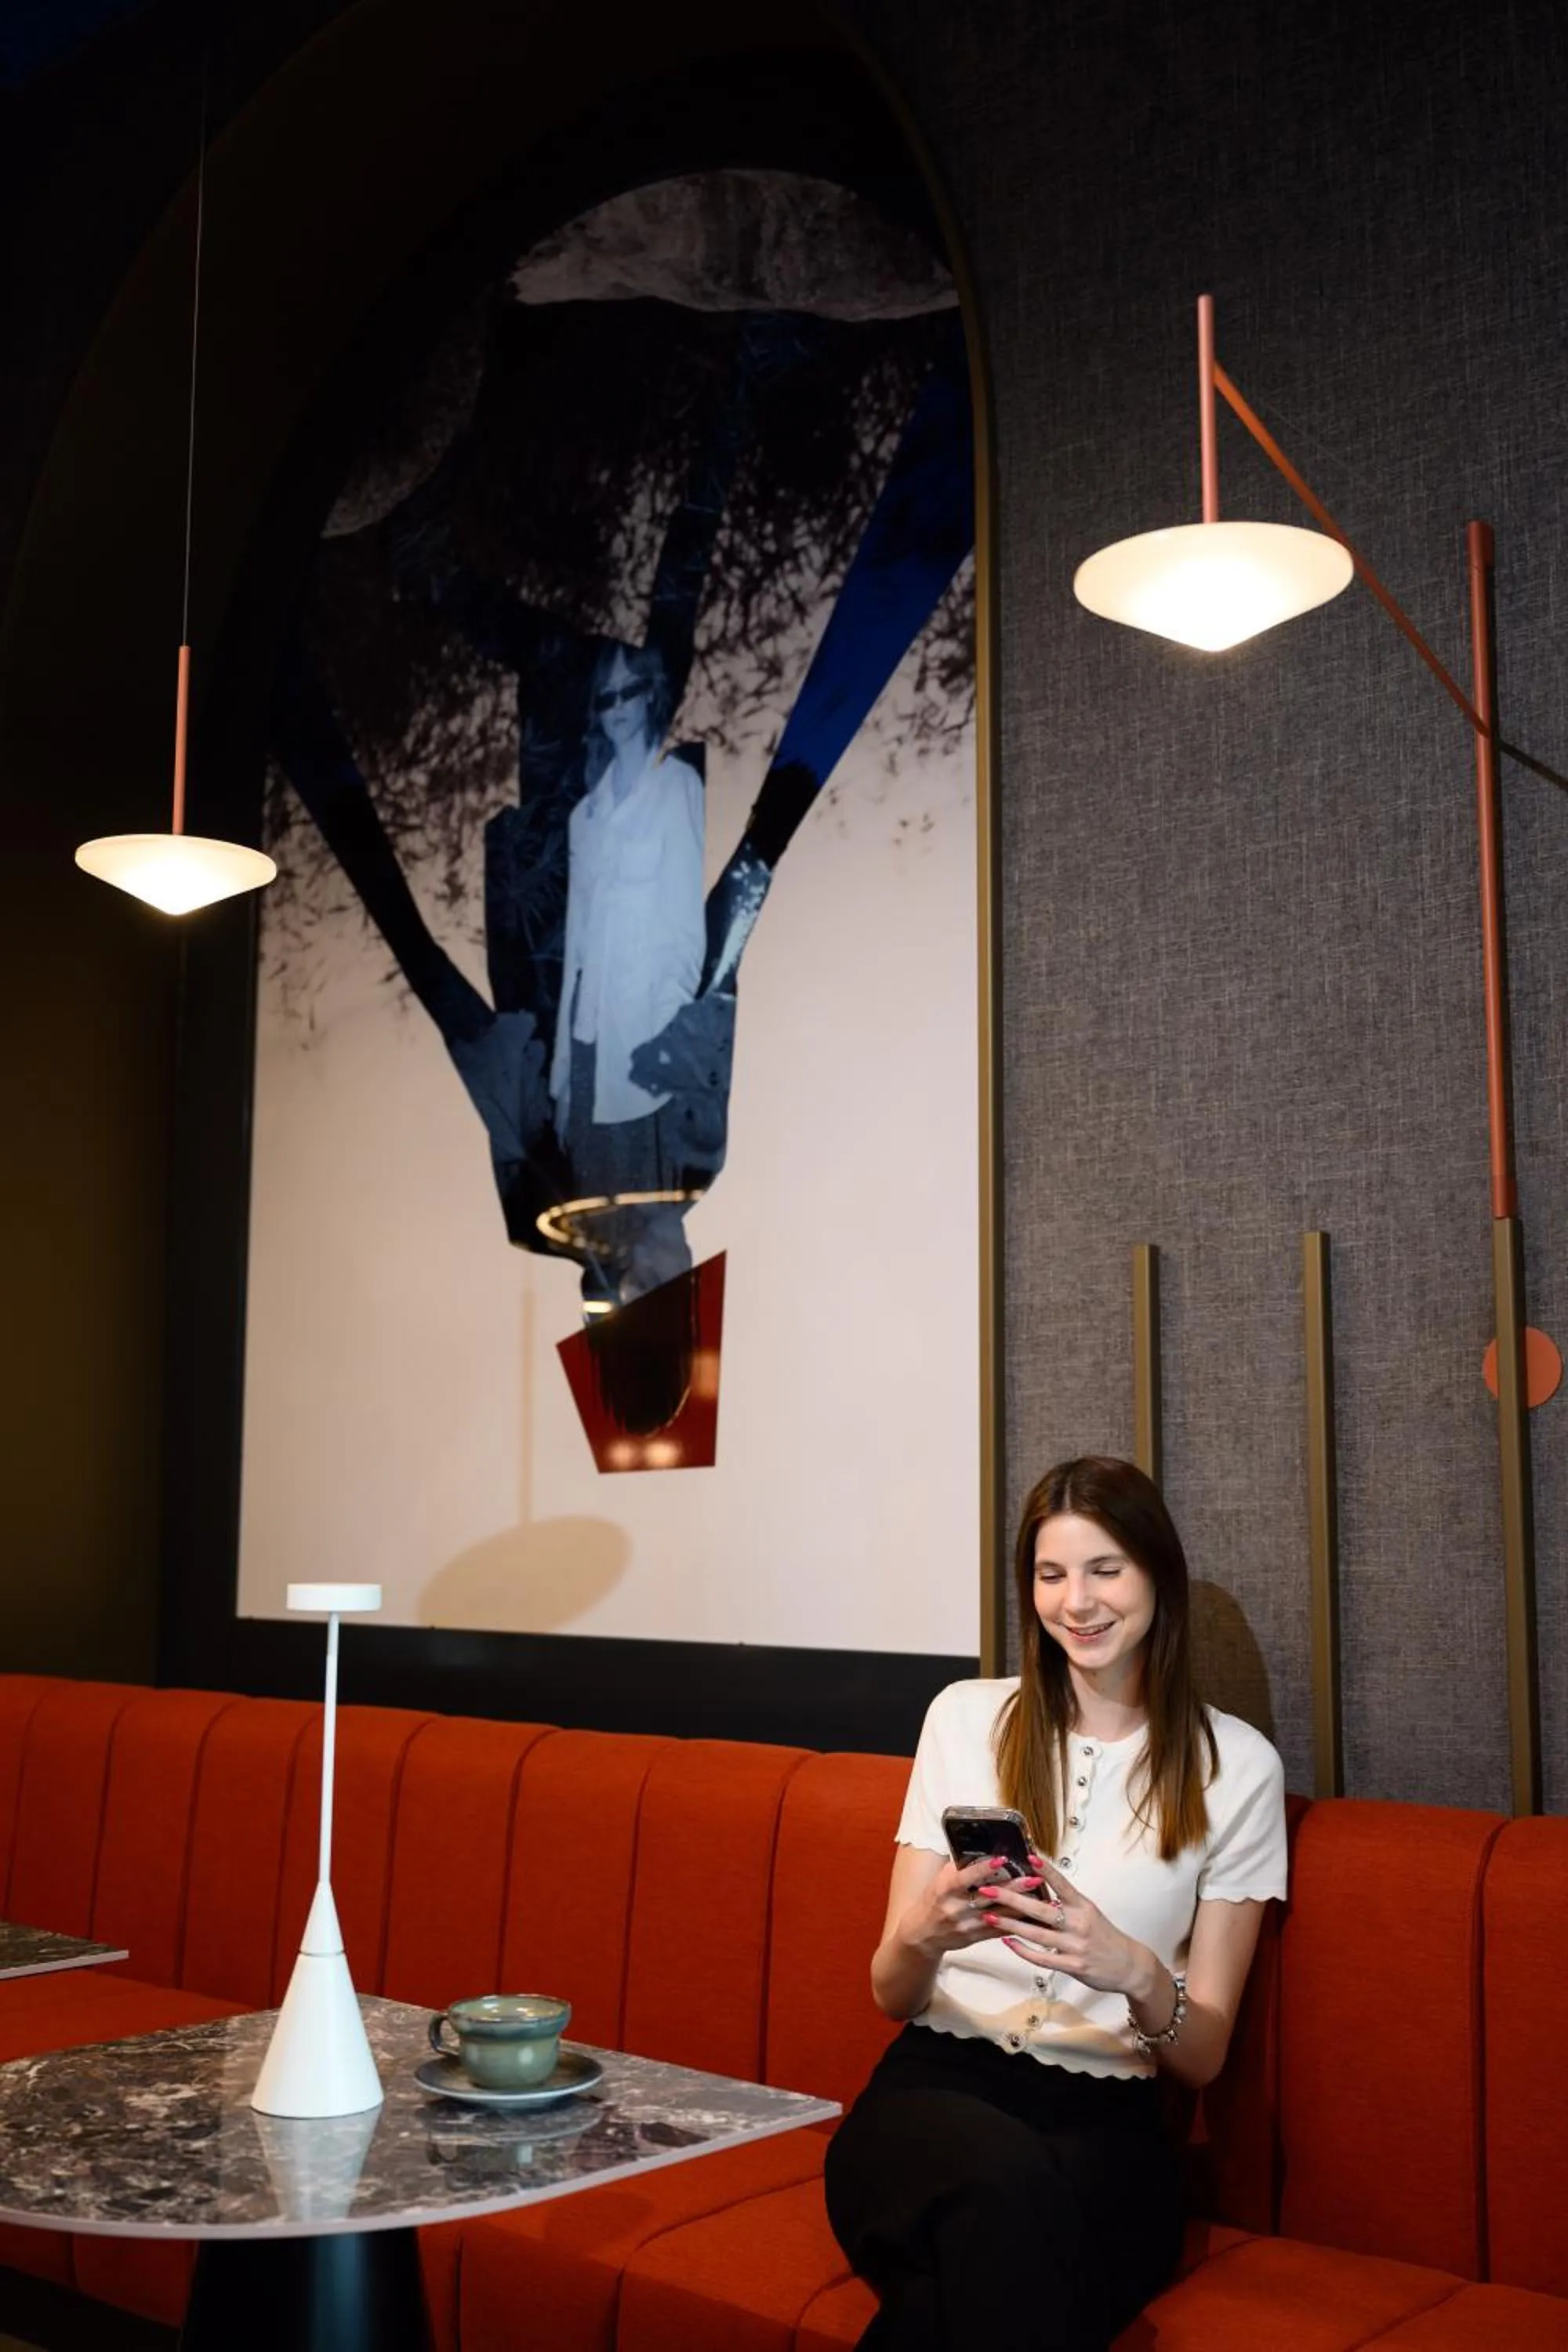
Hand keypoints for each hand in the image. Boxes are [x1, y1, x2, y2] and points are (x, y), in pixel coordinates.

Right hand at [900, 1856, 1044, 1961]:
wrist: (923, 1934)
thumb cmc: (934, 1900)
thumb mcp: (940, 1880)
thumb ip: (960, 1867)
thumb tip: (983, 1848)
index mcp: (944, 1889)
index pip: (964, 1877)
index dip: (983, 1869)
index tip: (1002, 1859)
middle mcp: (955, 1908)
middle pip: (988, 1897)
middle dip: (1013, 1888)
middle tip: (1034, 1878)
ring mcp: (966, 1925)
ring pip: (998, 1915)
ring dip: (1020, 1906)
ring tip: (1040, 1897)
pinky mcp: (975, 1938)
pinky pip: (999, 1930)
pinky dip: (1016, 1923)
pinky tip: (1032, 1916)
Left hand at [978, 1856, 1144, 1994]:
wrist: (1129, 1965)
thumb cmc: (1105, 1937)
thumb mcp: (1090, 1913)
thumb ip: (1067, 1903)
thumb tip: (1040, 1887)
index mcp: (1083, 1906)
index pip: (1063, 1884)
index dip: (1047, 1871)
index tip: (1029, 1856)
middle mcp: (1079, 1923)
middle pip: (1041, 1909)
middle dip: (1012, 1899)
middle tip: (989, 1889)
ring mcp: (1075, 1946)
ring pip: (1037, 1934)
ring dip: (1010, 1925)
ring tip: (989, 1916)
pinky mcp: (1073, 1966)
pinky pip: (1043, 1958)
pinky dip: (1024, 1951)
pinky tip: (1009, 1943)